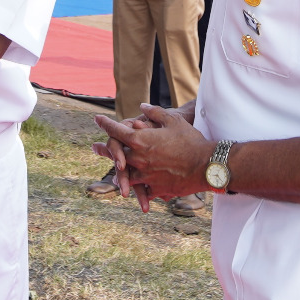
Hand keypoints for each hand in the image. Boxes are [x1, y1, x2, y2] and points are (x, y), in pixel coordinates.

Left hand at [95, 105, 210, 202]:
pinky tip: (137, 192)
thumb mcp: (173, 120)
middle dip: (105, 149)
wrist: (205, 165)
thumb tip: (142, 106)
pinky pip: (143, 190)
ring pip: (126, 176)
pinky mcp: (155, 189)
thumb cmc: (190, 140)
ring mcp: (145, 175)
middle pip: (115, 155)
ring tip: (113, 176)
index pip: (116, 130)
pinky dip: (140, 190)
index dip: (105, 124)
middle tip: (94, 147)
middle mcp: (139, 159)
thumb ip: (154, 112)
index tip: (97, 119)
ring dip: (119, 174)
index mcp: (141, 140)